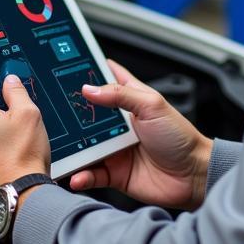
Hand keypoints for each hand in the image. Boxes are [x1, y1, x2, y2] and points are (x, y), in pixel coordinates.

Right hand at [70, 59, 212, 209]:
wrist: (193, 176)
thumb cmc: (180, 137)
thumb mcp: (152, 106)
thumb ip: (120, 95)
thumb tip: (89, 88)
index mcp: (130, 100)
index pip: (106, 78)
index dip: (87, 72)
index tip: (63, 67)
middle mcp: (119, 124)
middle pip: (86, 114)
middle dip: (69, 114)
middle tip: (50, 113)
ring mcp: (115, 148)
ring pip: (83, 146)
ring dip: (71, 149)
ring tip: (59, 149)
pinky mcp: (114, 173)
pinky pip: (91, 174)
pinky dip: (81, 175)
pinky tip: (78, 175)